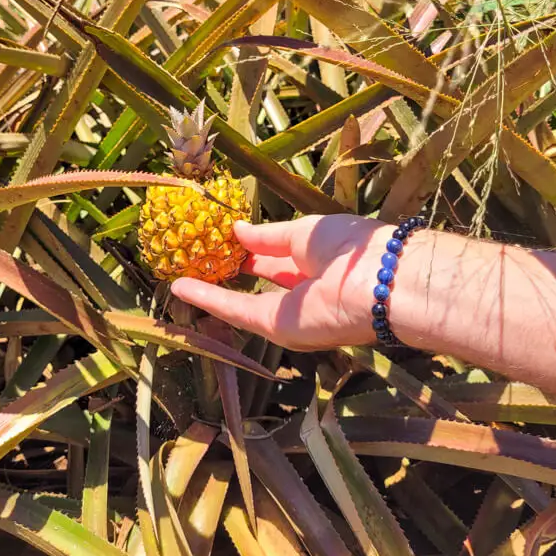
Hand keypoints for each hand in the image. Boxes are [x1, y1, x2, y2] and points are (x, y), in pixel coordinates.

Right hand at [171, 215, 393, 349]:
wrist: (378, 283)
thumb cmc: (349, 247)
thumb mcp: (303, 233)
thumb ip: (267, 237)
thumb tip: (237, 230)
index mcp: (315, 260)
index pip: (275, 254)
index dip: (248, 246)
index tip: (220, 237)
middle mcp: (301, 288)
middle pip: (258, 278)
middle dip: (229, 267)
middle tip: (194, 253)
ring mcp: (287, 310)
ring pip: (241, 298)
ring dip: (210, 286)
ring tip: (177, 271)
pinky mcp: (275, 325)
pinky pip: (236, 309)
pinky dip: (208, 298)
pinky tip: (181, 286)